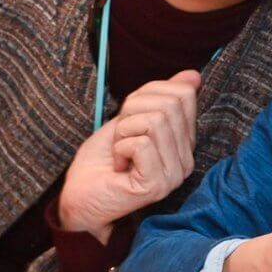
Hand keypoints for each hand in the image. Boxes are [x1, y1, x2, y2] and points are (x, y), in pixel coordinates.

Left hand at [59, 70, 201, 241]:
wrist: (78, 197)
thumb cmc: (101, 161)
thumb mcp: (130, 118)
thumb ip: (160, 98)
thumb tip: (192, 75)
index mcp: (184, 142)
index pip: (183, 94)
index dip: (148, 94)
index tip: (130, 117)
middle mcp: (186, 159)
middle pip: (169, 104)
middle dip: (133, 111)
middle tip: (121, 137)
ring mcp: (174, 174)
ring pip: (155, 122)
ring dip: (124, 131)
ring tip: (120, 152)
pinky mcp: (157, 185)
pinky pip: (141, 144)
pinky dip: (121, 148)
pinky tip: (119, 166)